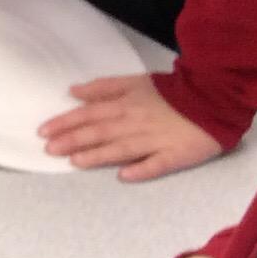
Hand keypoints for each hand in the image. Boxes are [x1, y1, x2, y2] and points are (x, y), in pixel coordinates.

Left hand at [40, 73, 225, 181]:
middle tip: (49, 150)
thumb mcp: (135, 81)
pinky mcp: (176, 155)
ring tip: (75, 162)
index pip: (89, 114)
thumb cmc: (170, 91)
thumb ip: (104, 87)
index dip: (65, 122)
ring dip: (98, 155)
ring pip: (122, 148)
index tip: (43, 132)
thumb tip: (73, 92)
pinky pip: (157, 164)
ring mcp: (156, 140)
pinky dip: (142, 169)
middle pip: (100, 132)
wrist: (213, 97)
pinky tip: (125, 176)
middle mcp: (135, 123)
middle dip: (73, 140)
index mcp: (125, 104)